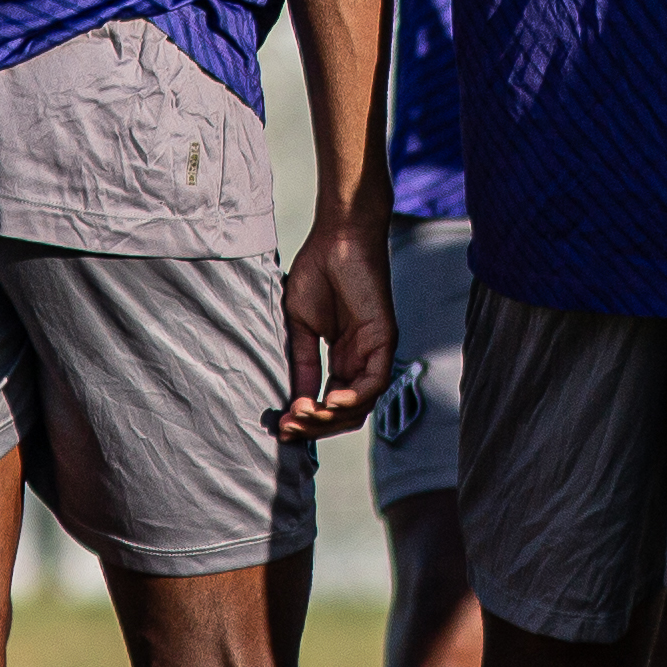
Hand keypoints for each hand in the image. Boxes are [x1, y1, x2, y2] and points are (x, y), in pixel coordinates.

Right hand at [270, 212, 395, 439]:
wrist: (336, 239)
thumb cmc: (317, 274)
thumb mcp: (302, 327)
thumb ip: (303, 363)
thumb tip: (297, 401)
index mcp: (344, 359)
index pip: (331, 405)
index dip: (308, 420)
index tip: (282, 426)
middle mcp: (362, 360)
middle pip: (347, 413)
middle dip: (317, 426)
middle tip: (289, 427)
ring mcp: (375, 352)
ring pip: (362, 404)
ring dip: (331, 417)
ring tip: (303, 415)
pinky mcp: (385, 339)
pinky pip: (375, 382)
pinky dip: (353, 398)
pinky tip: (328, 401)